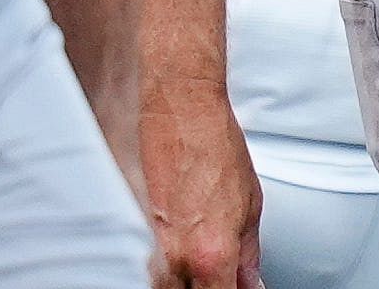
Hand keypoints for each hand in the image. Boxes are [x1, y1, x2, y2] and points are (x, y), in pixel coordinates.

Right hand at [144, 66, 264, 287]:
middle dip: (204, 286)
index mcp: (211, 255)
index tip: (235, 287)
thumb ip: (248, 255)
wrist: (179, 108)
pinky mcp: (128, 229)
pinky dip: (160, 260)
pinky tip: (172, 238)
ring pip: (163, 285)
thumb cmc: (213, 144)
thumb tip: (248, 283)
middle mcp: (175, 257)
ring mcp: (147, 245)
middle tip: (216, 272)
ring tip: (194, 253)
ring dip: (181, 278)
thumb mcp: (250, 205)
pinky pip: (145, 261)